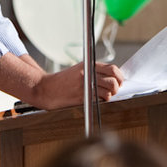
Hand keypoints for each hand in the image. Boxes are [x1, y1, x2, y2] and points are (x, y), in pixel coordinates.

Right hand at [0, 53, 123, 110]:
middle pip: (113, 80)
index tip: (120, 82)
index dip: (120, 77)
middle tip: (113, 91)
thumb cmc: (63, 81)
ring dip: (109, 96)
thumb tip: (113, 78)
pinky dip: (102, 101)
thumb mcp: (80, 70)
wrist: (47, 88)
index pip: (113, 69)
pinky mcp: (82, 97)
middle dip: (117, 87)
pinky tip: (96, 100)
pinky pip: (99, 99)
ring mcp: (85, 85)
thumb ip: (95, 71)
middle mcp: (88, 73)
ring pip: (109, 91)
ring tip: (103, 96)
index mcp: (89, 65)